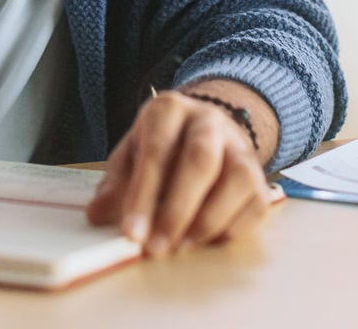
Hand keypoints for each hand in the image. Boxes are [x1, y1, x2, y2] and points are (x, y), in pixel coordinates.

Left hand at [86, 82, 275, 256]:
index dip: (143, 194)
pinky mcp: (259, 173)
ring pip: (237, 178)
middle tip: (156, 247)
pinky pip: (256, 202)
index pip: (157, 150)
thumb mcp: (131, 155)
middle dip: (177, 210)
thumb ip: (116, 184)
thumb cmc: (162, 146)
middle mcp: (209, 121)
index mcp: (169, 110)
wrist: (205, 129)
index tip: (131, 233)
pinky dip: (234, 227)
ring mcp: (240, 146)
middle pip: (201, 161)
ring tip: (182, 247)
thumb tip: (97, 213)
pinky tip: (208, 241)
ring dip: (208, 220)